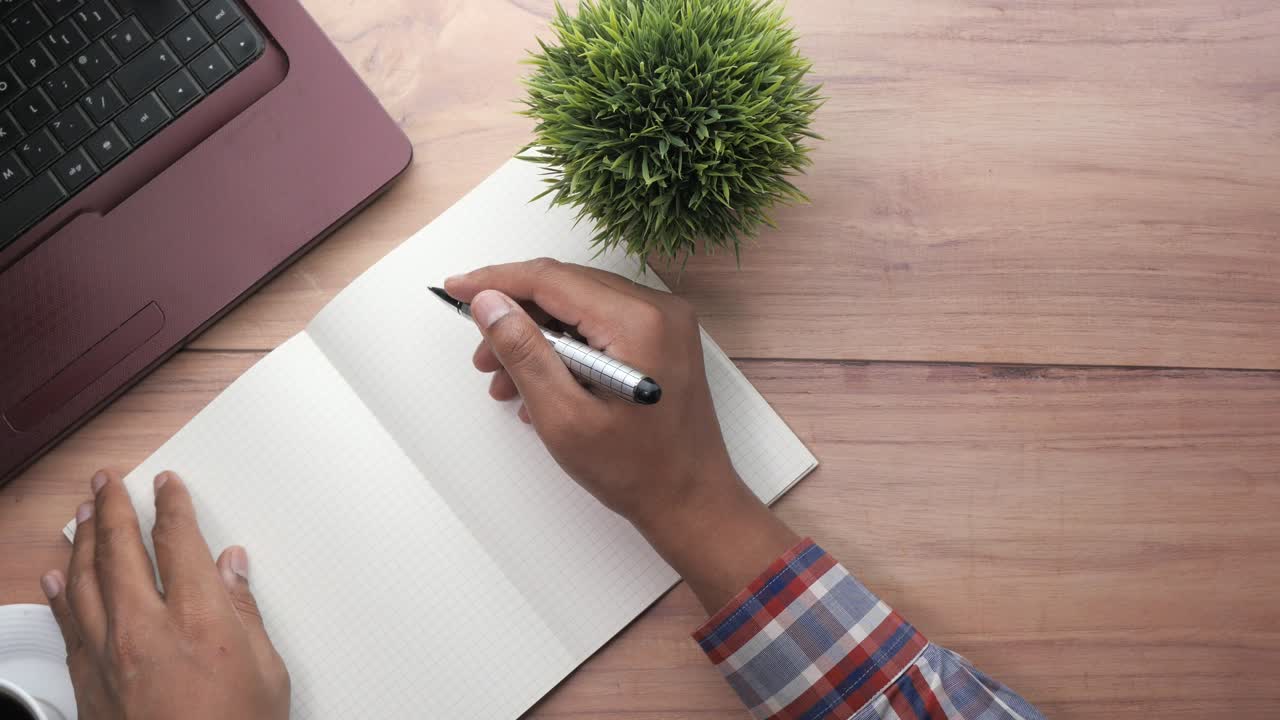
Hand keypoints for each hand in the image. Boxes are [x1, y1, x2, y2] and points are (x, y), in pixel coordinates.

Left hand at [40, 470, 289, 719]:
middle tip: (107, 482)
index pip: (179, 541)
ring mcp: (110, 656)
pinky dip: (60, 593)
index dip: (172, 506)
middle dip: (114, 507)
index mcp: (200, 619)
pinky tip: (57, 576)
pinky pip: (68, 624)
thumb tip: (233, 570)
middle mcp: (147, 629)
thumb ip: (245, 613)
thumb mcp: (267, 673)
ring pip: (85, 580)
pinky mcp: (88, 684)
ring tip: (81, 513)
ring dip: (82, 540)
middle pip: (122, 550)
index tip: (167, 486)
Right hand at [445, 259, 798, 610]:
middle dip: (516, 316)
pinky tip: (541, 386)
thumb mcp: (564, 416)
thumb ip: (524, 352)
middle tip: (482, 357)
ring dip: (538, 337)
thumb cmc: (638, 470)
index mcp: (638, 322)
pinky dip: (566, 348)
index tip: (457, 289)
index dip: (497, 281)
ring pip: (580, 307)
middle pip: (566, 288)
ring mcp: (665, 323)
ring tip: (505, 382)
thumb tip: (489, 303)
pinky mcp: (663, 339)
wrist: (692, 501)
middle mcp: (658, 310)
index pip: (552, 279)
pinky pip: (601, 325)